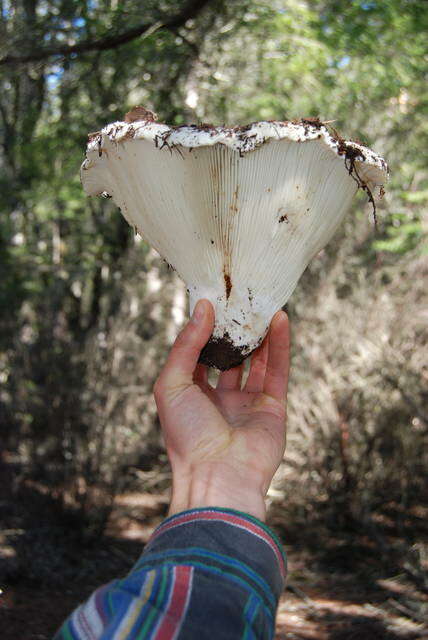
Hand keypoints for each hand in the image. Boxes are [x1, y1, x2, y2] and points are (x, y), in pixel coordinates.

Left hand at [154, 299, 289, 520]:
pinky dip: (279, 345)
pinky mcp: (273, 408)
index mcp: (191, 396)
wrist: (218, 476)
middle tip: (238, 301)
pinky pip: (277, 371)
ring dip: (259, 334)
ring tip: (261, 304)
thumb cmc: (187, 435)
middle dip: (233, 331)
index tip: (210, 302)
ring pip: (256, 361)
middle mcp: (220, 399)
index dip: (203, 331)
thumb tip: (203, 308)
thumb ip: (185, 345)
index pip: (198, 356)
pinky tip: (280, 319)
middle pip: (230, 356)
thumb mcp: (171, 384)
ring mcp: (248, 404)